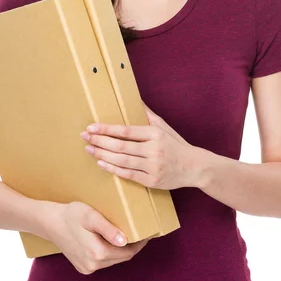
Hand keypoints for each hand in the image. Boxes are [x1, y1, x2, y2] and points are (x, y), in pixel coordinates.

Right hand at [48, 201, 151, 274]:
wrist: (50, 222)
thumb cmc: (71, 214)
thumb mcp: (90, 215)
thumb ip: (108, 228)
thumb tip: (124, 241)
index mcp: (97, 252)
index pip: (127, 252)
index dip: (140, 243)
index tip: (148, 233)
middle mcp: (93, 264)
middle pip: (121, 257)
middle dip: (132, 246)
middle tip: (140, 232)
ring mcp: (87, 267)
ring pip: (113, 260)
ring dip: (121, 250)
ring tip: (127, 234)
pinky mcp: (83, 267)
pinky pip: (102, 262)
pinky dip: (110, 252)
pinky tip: (110, 240)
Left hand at [80, 102, 196, 189]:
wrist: (195, 167)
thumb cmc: (176, 145)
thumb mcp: (164, 127)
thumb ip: (147, 114)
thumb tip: (134, 99)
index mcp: (155, 134)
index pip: (126, 131)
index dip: (107, 129)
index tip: (91, 127)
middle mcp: (154, 150)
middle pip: (121, 146)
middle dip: (100, 141)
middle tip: (84, 137)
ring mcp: (153, 167)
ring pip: (122, 161)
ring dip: (103, 155)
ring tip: (89, 150)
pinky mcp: (152, 181)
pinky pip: (128, 175)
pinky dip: (113, 169)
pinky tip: (102, 164)